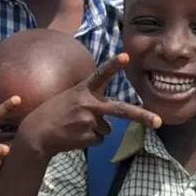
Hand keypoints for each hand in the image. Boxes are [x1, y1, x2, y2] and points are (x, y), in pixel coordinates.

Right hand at [16, 54, 161, 157]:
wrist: (36, 133)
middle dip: (142, 116)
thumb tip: (110, 123)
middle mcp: (89, 104)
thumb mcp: (70, 97)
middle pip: (121, 110)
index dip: (114, 65)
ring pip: (106, 128)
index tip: (126, 56)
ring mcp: (89, 122)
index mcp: (84, 90)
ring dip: (95, 129)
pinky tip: (74, 135)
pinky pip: (99, 139)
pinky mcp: (88, 137)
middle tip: (159, 122)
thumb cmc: (55, 112)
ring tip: (74, 126)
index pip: (101, 74)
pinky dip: (90, 139)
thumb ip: (91, 100)